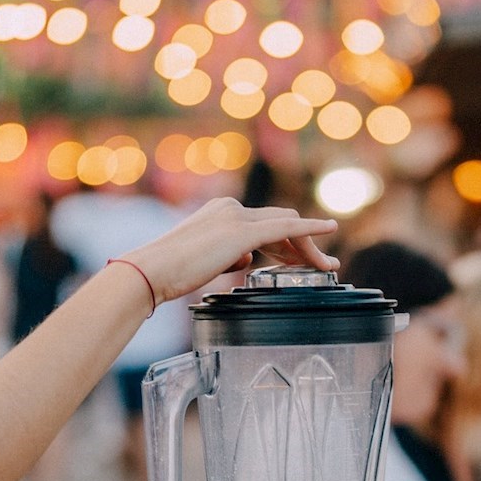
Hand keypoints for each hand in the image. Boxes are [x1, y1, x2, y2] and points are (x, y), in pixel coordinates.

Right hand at [125, 198, 338, 303]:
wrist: (151, 271)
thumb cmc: (168, 273)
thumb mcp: (203, 261)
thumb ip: (227, 256)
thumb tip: (245, 260)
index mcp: (219, 211)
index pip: (262, 224)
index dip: (284, 242)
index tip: (297, 260)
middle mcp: (230, 208)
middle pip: (279, 222)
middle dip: (302, 244)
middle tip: (321, 265)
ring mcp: (236, 217)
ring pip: (286, 226)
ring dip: (309, 246)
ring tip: (326, 266)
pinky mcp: (241, 233)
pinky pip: (286, 228)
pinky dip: (311, 229)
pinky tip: (330, 228)